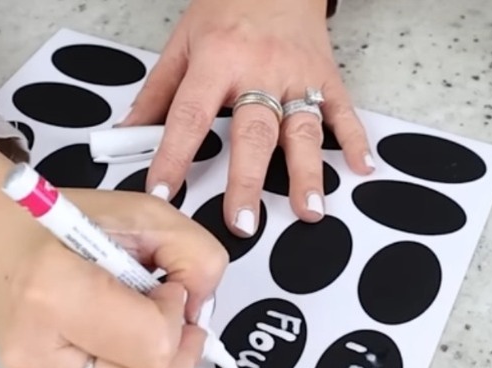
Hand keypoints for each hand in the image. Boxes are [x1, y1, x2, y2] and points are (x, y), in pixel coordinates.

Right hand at [0, 136, 228, 367]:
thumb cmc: (52, 223)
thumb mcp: (138, 213)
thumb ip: (193, 253)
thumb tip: (204, 303)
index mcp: (54, 294)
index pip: (154, 345)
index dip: (177, 313)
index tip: (165, 287)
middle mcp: (39, 353)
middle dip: (181, 354)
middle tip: (169, 314)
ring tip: (144, 324)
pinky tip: (122, 338)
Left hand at [120, 0, 373, 236]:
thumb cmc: (227, 7)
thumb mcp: (182, 42)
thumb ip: (158, 92)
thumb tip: (128, 131)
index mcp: (217, 61)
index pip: (190, 117)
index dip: (174, 157)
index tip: (164, 191)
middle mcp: (260, 72)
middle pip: (253, 133)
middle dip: (248, 181)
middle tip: (243, 222)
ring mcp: (298, 76)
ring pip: (303, 130)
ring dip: (307, 173)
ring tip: (308, 211)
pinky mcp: (326, 76)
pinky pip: (343, 111)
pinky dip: (355, 140)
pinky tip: (362, 168)